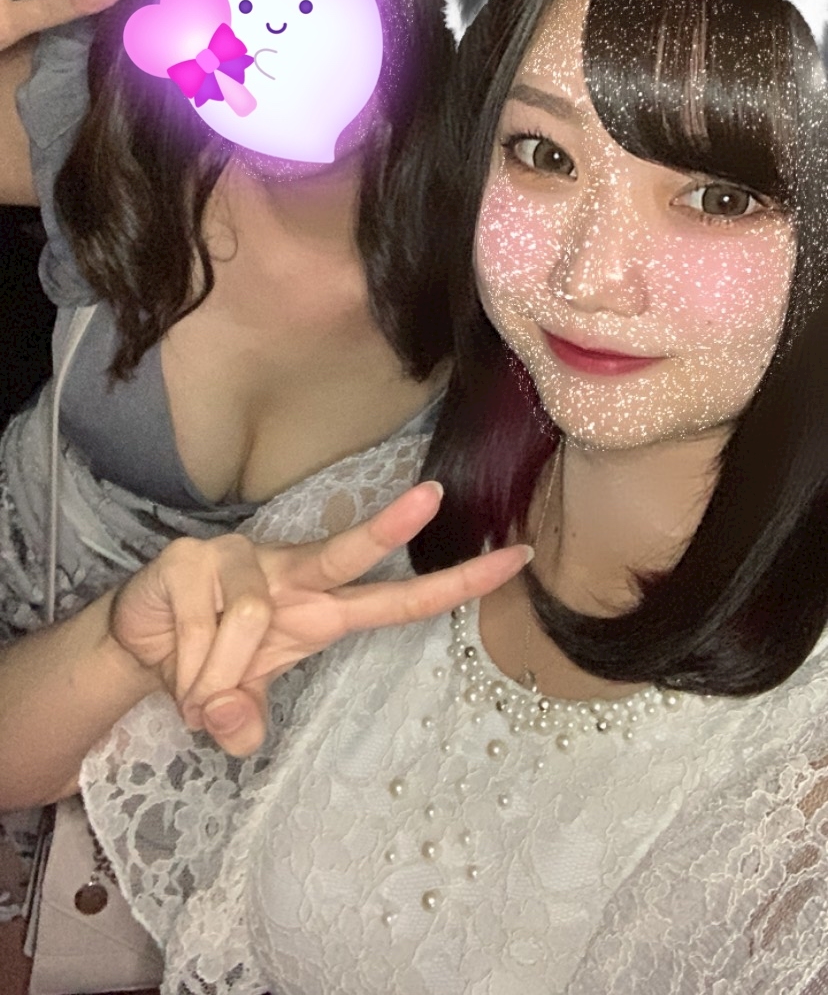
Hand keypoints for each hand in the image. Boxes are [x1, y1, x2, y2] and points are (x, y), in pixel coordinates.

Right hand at [109, 481, 529, 757]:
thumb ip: (245, 717)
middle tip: (431, 496)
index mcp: (322, 608)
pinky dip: (188, 666)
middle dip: (389, 526)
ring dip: (216, 676)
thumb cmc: (211, 662)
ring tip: (196, 687)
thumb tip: (239, 733)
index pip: (398, 598)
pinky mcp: (193, 558)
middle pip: (346, 551)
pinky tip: (175, 660)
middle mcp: (291, 573)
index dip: (455, 584)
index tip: (515, 559)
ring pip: (250, 623)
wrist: (139, 640)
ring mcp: (242, 559)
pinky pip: (203, 628)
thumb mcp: (238, 701)